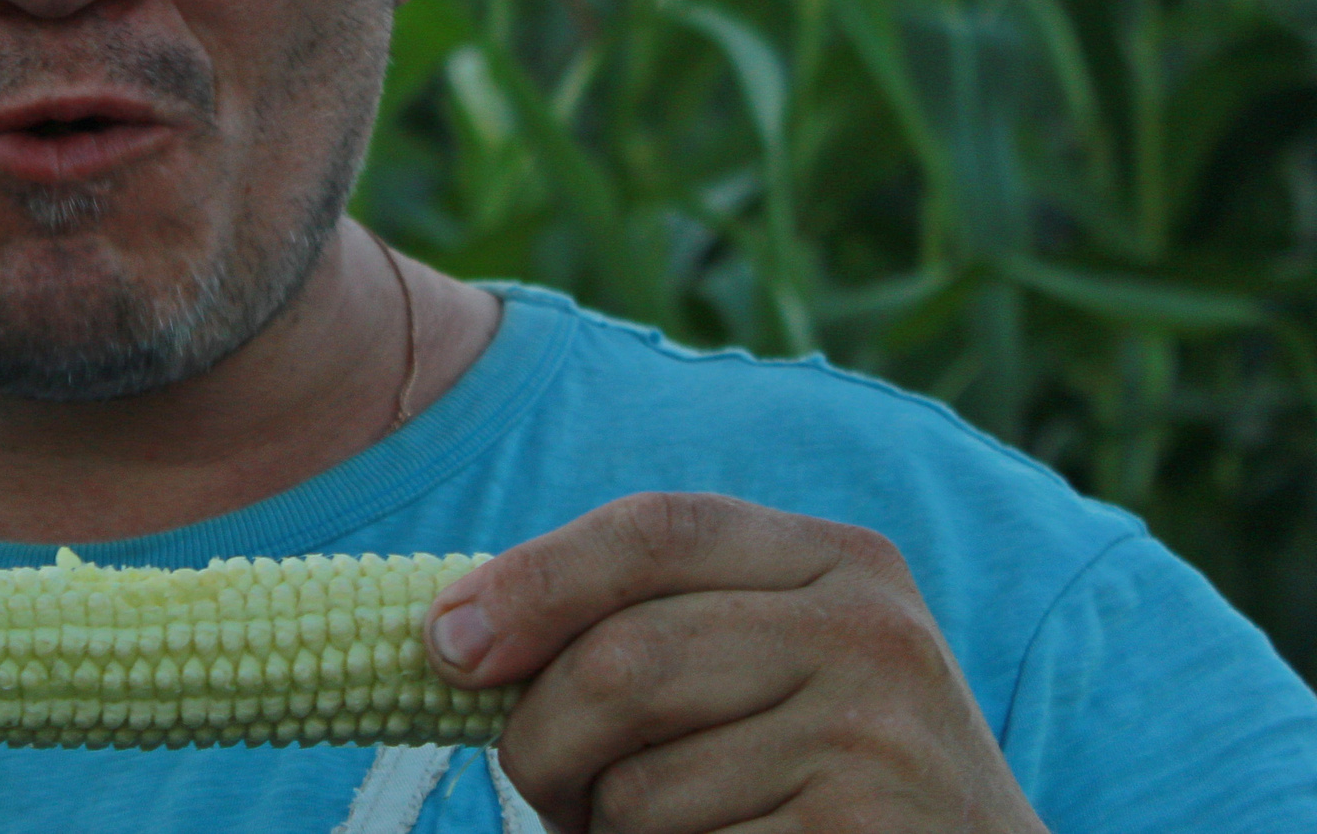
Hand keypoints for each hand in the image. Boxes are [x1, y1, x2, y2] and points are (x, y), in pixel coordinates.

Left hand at [424, 493, 1047, 833]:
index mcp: (841, 561)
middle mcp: (871, 635)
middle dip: (545, 742)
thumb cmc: (832, 781)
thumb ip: (651, 625)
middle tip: (549, 792)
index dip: (532, 581)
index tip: (442, 646)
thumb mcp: (775, 665)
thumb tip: (451, 634)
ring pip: (637, 792)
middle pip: (622, 662)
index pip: (654, 529)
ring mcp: (879, 746)